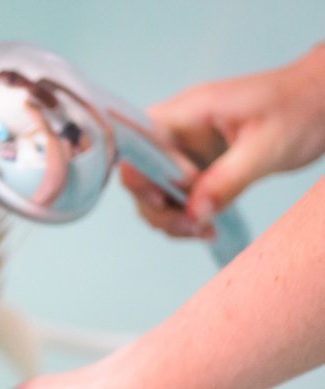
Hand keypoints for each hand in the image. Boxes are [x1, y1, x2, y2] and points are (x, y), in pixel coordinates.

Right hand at [121, 43, 324, 237]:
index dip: (140, 174)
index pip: (137, 143)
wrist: (323, 103)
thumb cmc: (301, 108)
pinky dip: (186, 218)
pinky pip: (176, 199)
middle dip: (158, 206)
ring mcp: (185, 152)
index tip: (162, 198)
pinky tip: (207, 227)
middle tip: (192, 225)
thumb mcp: (266, 147)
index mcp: (186, 113)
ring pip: (153, 193)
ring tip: (203, 230)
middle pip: (140, 175)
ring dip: (171, 218)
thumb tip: (193, 213)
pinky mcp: (198, 170)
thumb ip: (226, 180)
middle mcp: (177, 132)